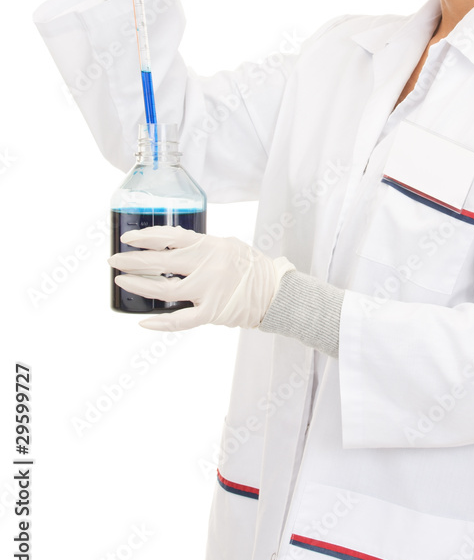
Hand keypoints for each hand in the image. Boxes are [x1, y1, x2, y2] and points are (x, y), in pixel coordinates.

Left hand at [109, 224, 295, 330]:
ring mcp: (207, 290)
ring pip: (163, 289)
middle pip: (160, 262)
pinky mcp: (211, 312)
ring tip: (122, 282)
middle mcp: (205, 266)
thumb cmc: (250, 265)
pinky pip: (180, 321)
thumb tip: (171, 240)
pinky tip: (144, 320)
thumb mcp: (226, 244)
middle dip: (132, 261)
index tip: (128, 239)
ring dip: (139, 285)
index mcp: (208, 246)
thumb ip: (200, 244)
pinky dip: (160, 323)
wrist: (274, 291)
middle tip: (114, 261)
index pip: (169, 236)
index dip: (145, 237)